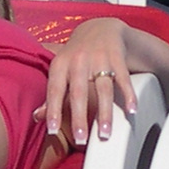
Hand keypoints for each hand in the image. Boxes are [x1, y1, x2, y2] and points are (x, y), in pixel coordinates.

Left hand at [37, 16, 134, 144]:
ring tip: (105, 134)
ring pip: (103, 89)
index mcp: (60, 64)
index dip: (53, 110)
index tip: (52, 130)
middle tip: (80, 139)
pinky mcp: (117, 58)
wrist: (100, 29)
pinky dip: (129, 95)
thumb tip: (37, 117)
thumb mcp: (60, 70)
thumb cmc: (76, 56)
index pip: (55, 90)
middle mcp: (78, 61)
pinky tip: (131, 110)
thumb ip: (51, 95)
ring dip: (105, 113)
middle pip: (79, 92)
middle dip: (79, 117)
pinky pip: (123, 79)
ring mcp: (99, 59)